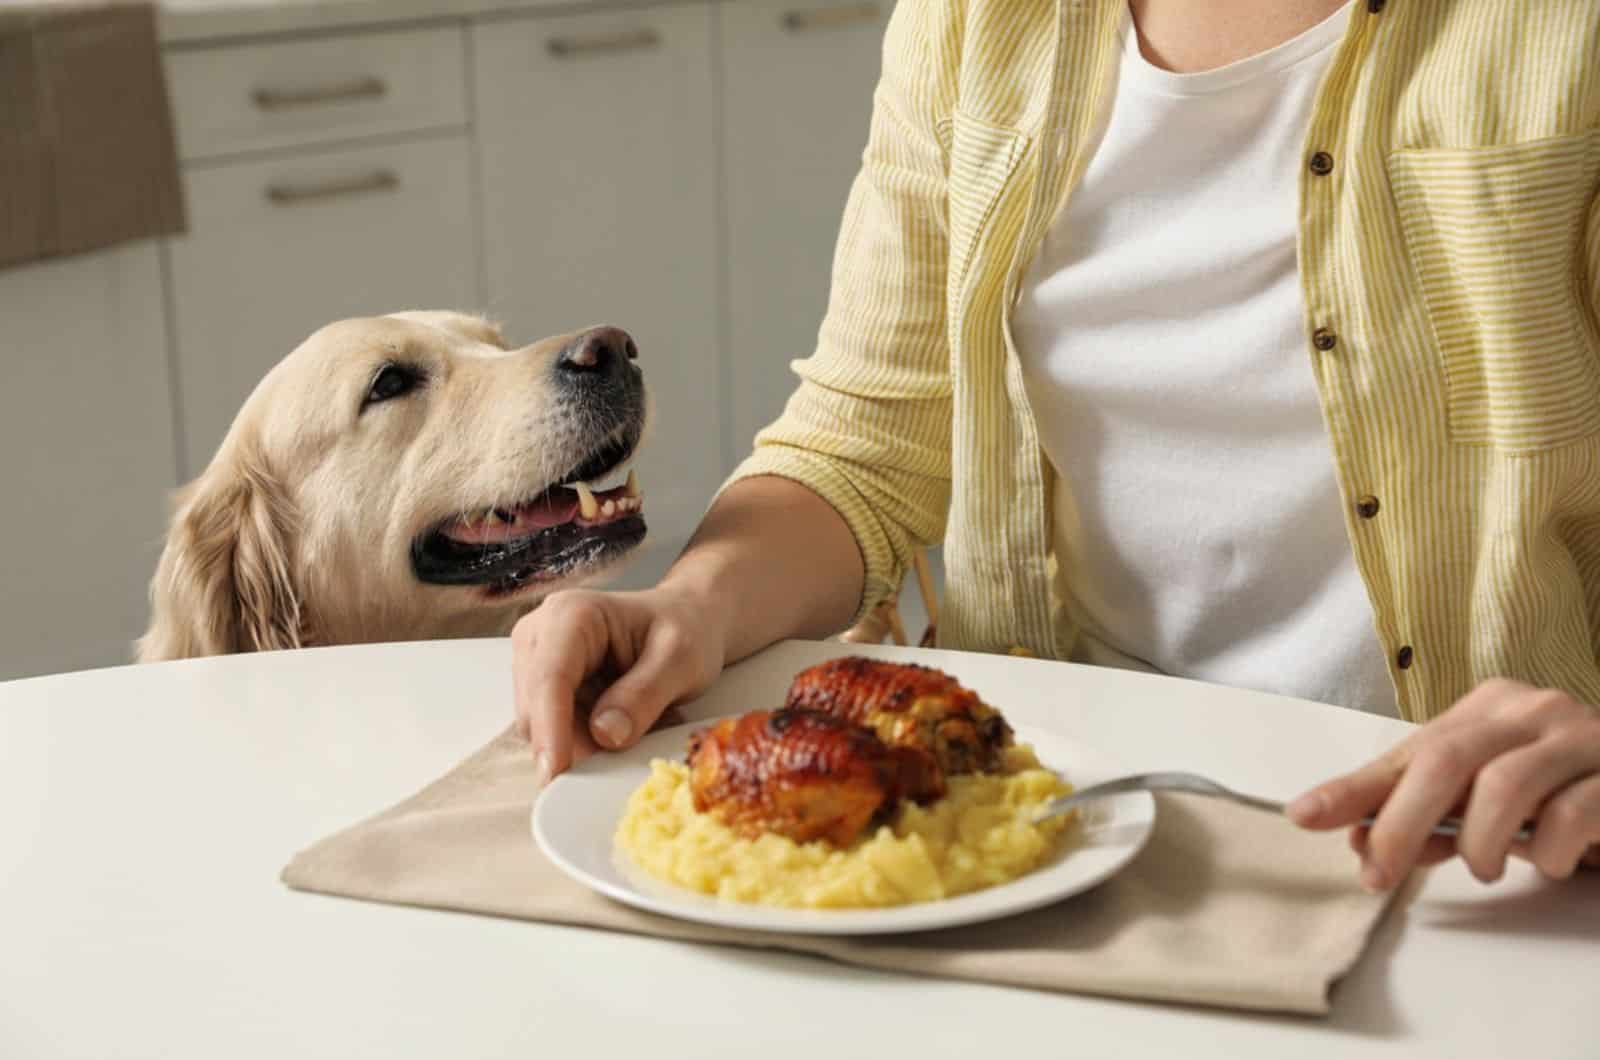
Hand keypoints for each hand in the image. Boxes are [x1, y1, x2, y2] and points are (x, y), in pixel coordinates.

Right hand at [511, 584, 726, 785]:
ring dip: (584, 742)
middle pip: (536, 710)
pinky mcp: (541, 689)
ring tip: (637, 723)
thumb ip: (645, 695)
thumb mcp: (681, 660)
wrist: (687, 621)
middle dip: (576, 741)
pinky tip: (621, 724)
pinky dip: (586, 739)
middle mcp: (540, 636)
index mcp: (570, 615)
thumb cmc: (685, 629)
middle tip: (635, 744)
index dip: (550, 729)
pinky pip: (552, 732)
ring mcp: (535, 663)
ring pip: (540, 729)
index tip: (558, 771)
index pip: (550, 678)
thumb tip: (605, 735)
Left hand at [1287, 678, 1599, 890]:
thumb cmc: (1563, 796)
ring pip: (1504, 786)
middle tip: (1379, 871)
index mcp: (1491, 708)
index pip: (1410, 749)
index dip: (1357, 788)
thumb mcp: (1485, 801)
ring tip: (1484, 867)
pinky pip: (1569, 816)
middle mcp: (1533, 710)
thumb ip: (1425, 815)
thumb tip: (1357, 837)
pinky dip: (1547, 852)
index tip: (1305, 816)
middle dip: (1401, 822)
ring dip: (1480, 842)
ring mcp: (1582, 738)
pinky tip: (1549, 862)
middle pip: (1446, 759)